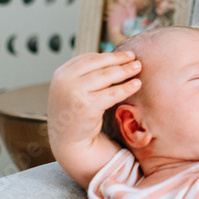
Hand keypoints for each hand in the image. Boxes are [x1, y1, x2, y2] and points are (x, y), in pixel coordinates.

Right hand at [47, 50, 142, 186]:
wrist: (68, 142)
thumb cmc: (74, 114)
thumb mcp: (71, 89)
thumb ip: (83, 75)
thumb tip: (111, 58)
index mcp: (60, 74)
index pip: (88, 58)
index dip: (107, 56)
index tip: (123, 55)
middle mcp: (65, 81)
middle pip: (99, 64)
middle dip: (119, 60)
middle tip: (134, 58)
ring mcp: (74, 93)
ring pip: (107, 76)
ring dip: (125, 70)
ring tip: (138, 67)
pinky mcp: (87, 106)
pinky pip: (113, 93)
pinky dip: (127, 87)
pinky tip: (137, 85)